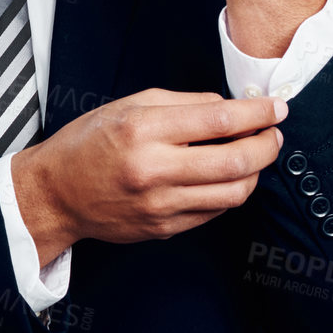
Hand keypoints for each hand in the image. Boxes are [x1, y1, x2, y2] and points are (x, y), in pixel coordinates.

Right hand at [9, 89, 286, 265]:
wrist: (56, 194)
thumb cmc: (89, 144)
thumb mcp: (128, 106)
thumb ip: (182, 103)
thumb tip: (230, 106)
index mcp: (143, 130)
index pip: (218, 119)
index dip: (257, 113)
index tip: (275, 107)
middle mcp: (153, 170)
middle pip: (236, 161)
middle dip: (268, 145)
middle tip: (273, 133)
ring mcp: (160, 205)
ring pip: (234, 193)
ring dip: (256, 172)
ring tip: (254, 155)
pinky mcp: (164, 228)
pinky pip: (215, 212)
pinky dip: (230, 192)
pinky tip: (226, 177)